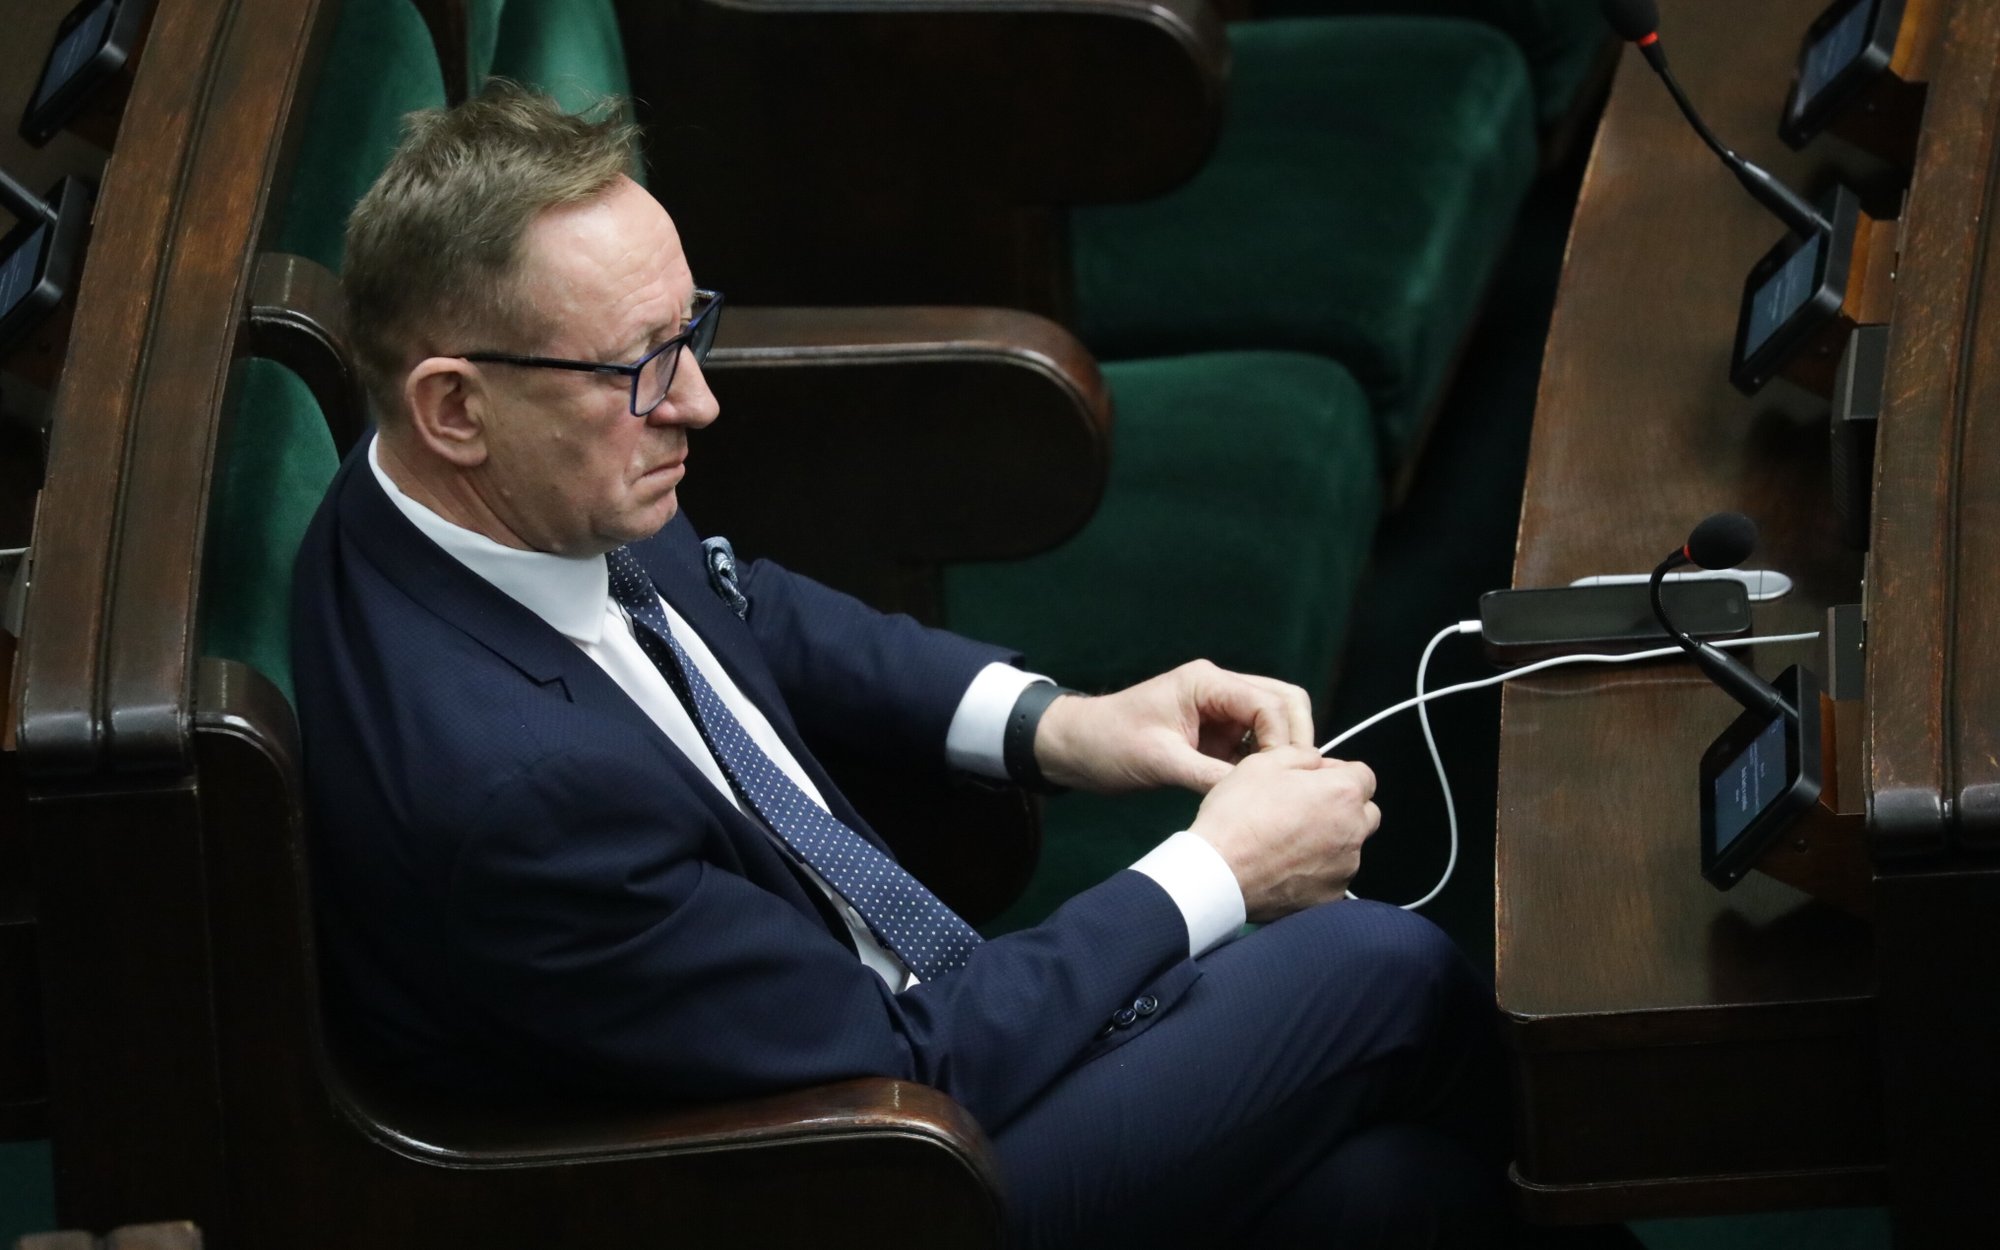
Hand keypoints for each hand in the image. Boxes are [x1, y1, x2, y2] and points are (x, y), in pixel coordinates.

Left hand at [1032, 660, 1315, 794]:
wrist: (1073, 747)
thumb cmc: (1108, 744)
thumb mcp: (1160, 763)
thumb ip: (1211, 776)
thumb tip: (1259, 797)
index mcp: (1207, 683)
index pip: (1270, 702)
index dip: (1284, 741)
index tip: (1281, 779)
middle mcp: (1220, 689)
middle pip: (1284, 703)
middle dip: (1294, 742)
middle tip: (1289, 784)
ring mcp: (1220, 710)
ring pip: (1274, 723)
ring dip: (1279, 754)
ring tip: (1276, 792)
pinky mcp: (1215, 734)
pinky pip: (1253, 743)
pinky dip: (1262, 765)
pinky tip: (1258, 792)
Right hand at [1188, 747, 1378, 922]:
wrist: (1219, 874)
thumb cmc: (1238, 816)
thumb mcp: (1262, 763)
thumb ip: (1301, 755)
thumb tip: (1315, 762)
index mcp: (1342, 793)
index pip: (1364, 776)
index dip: (1337, 774)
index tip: (1312, 780)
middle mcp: (1353, 831)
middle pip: (1363, 813)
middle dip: (1341, 808)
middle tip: (1303, 810)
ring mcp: (1344, 869)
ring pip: (1348, 847)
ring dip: (1329, 841)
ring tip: (1288, 842)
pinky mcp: (1330, 897)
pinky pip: (1332, 877)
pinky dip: (1316, 872)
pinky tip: (1285, 867)